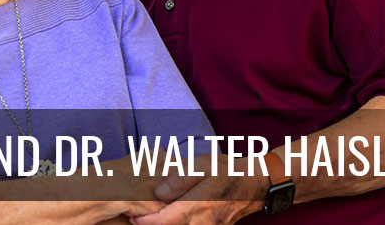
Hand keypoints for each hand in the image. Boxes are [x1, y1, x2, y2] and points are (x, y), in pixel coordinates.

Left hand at [131, 155, 265, 224]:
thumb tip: (158, 192)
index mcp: (199, 205)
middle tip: (134, 214)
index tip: (132, 213)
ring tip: (149, 215)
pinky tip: (168, 217)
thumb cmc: (226, 171)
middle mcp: (203, 223)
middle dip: (150, 224)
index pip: (163, 222)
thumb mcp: (203, 166)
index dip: (144, 220)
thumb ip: (180, 179)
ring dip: (163, 224)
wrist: (252, 185)